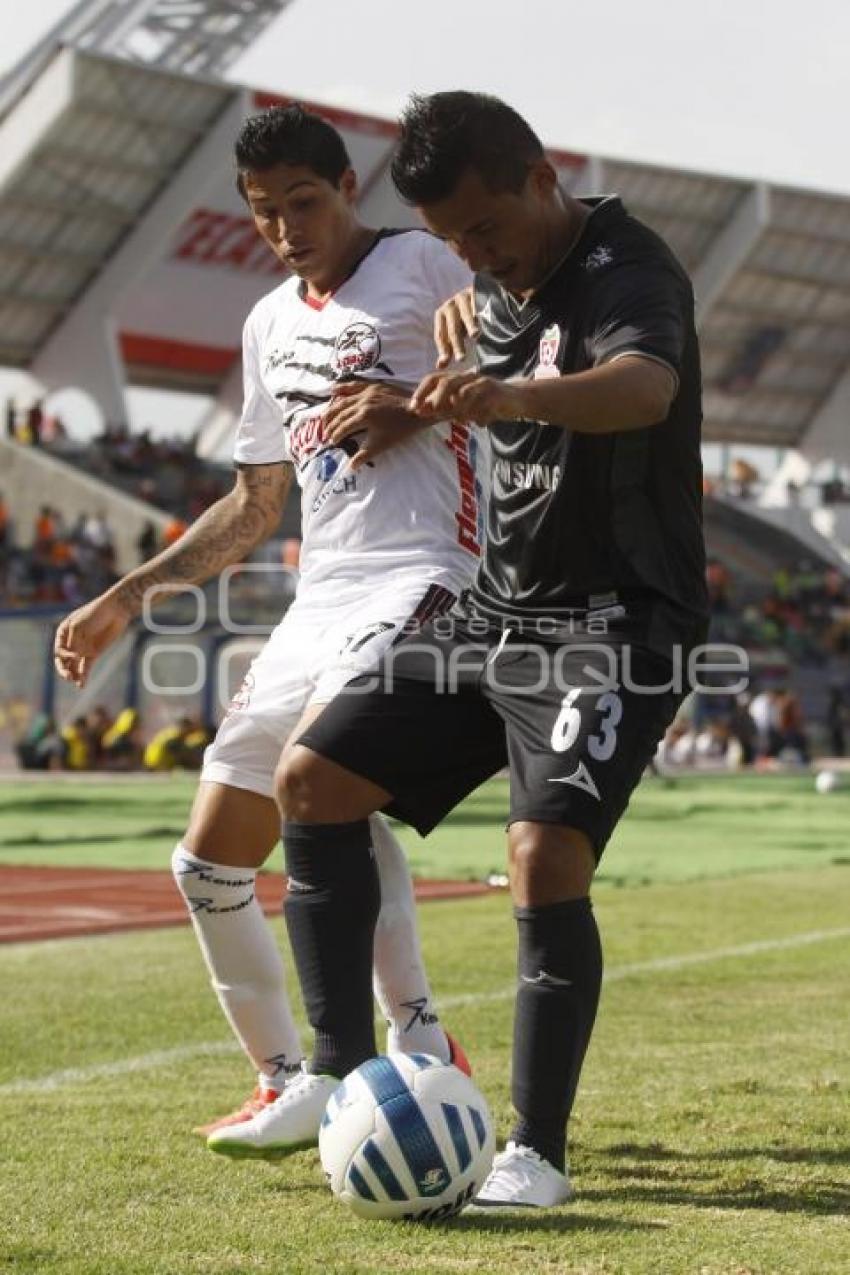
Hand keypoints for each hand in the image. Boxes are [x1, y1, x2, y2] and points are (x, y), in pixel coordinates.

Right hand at [53, 594, 130, 687]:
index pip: (58, 649)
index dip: (64, 655)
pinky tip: (81, 685)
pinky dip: (83, 676)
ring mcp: (83, 648)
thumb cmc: (95, 613)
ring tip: (75, 681)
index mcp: (63, 632)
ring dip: (73, 675)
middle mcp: (71, 641)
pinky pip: (86, 667)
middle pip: (63, 660)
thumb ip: (74, 641)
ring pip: (74, 666)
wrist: (116, 609)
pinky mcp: (94, 653)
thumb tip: (72, 658)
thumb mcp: (79, 625)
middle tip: (67, 677)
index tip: (75, 655)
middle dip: (63, 669)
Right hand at [323, 380, 425, 468]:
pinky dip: (342, 387)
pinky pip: (354, 386)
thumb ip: (364, 455)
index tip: (332, 442)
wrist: (418, 411)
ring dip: (332, 409)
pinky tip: (333, 390)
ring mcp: (367, 392)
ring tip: (325, 418)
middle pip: (340, 414)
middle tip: (325, 432)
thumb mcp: (382, 444)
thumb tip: (351, 467)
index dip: (336, 436)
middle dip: (331, 424)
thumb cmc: (401, 429)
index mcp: (364, 416)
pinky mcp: (373, 386)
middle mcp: (362, 402)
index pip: (343, 427)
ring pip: (343, 400)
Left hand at [409, 371, 523, 424]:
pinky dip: (476, 412)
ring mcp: (480, 381)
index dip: (421, 393)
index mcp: (456, 380)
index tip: (412, 408)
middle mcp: (465, 377)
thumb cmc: (486, 404)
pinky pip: (480, 400)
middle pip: (444, 382)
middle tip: (430, 414)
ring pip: (461, 392)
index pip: (433, 380)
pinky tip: (480, 422)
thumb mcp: (462, 408)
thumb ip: (443, 409)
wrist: (516, 401)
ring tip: (460, 420)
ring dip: (456, 409)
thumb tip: (420, 411)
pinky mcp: (494, 389)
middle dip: (434, 399)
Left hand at [434, 287, 477, 368]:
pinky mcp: (477, 292)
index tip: (446, 362)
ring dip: (470, 325)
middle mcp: (450, 305)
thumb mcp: (454, 333)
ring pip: (466, 315)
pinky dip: (482, 313)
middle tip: (462, 359)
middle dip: (457, 344)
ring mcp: (464, 297)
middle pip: (453, 328)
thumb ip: (448, 349)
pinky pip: (478, 304)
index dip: (443, 349)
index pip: (440, 335)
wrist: (476, 295)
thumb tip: (440, 366)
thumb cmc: (462, 319)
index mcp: (441, 315)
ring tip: (475, 335)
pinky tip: (488, 322)